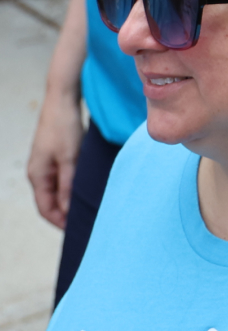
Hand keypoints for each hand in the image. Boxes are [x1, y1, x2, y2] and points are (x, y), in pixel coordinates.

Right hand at [27, 89, 83, 228]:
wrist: (62, 99)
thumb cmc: (63, 126)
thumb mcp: (69, 158)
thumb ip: (68, 185)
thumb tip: (67, 211)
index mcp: (37, 175)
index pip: (45, 208)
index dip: (59, 222)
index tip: (75, 231)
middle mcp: (38, 172)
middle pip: (50, 201)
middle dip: (64, 214)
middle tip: (84, 222)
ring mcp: (46, 164)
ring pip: (56, 190)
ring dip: (68, 200)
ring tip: (87, 207)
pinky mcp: (55, 155)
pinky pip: (61, 178)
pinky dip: (71, 187)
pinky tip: (84, 188)